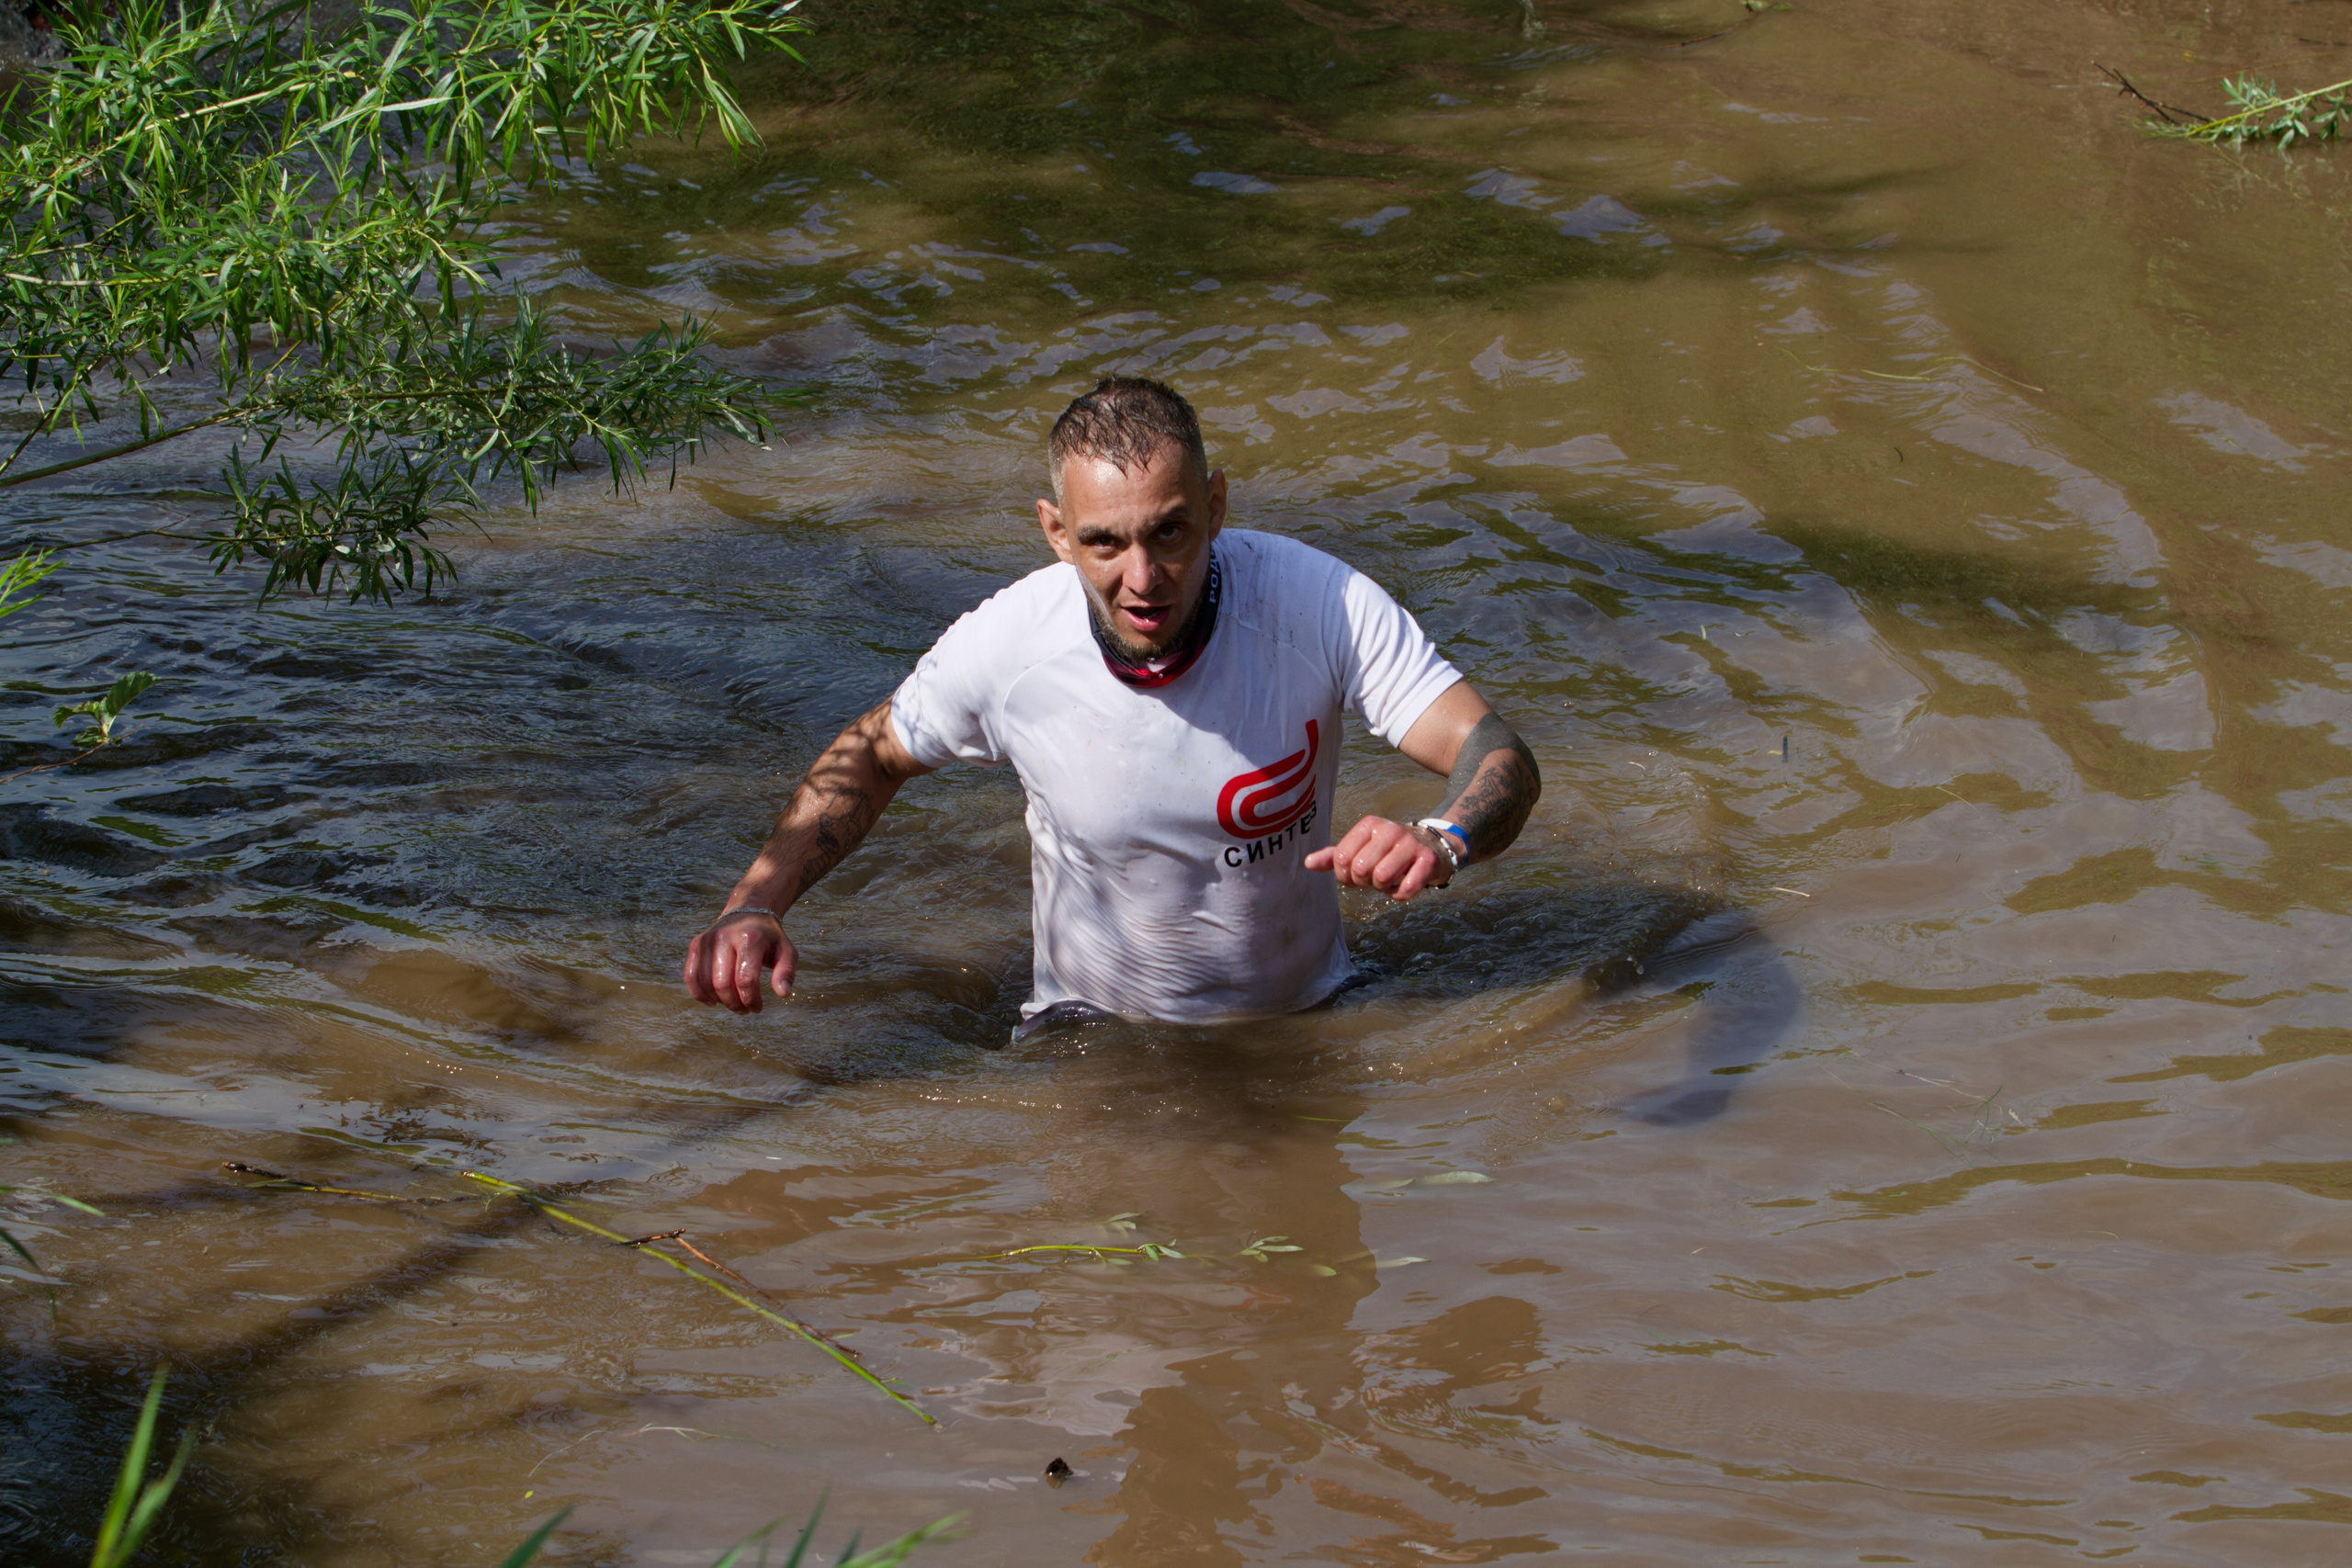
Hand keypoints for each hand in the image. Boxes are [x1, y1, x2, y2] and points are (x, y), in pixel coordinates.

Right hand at [682, 911, 796, 1012]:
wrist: (749, 913)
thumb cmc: (768, 937)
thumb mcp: (786, 951)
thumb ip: (786, 972)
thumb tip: (783, 993)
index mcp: (749, 938)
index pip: (746, 980)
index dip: (750, 1000)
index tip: (757, 1007)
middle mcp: (725, 937)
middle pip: (722, 983)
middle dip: (734, 1003)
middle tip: (744, 1009)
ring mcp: (707, 940)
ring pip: (705, 982)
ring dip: (719, 1000)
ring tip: (732, 1004)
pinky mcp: (696, 944)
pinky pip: (690, 975)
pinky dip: (699, 993)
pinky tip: (712, 1001)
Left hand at [1304, 815, 1450, 900]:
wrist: (1429, 847)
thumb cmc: (1386, 851)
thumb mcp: (1359, 849)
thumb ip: (1334, 857)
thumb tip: (1308, 863)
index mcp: (1369, 825)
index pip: (1342, 858)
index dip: (1345, 875)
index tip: (1356, 873)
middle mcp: (1389, 829)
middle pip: (1361, 870)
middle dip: (1364, 882)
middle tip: (1374, 877)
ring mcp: (1410, 843)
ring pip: (1382, 879)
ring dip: (1383, 888)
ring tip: (1389, 878)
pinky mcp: (1428, 859)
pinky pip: (1406, 889)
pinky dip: (1400, 895)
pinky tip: (1404, 883)